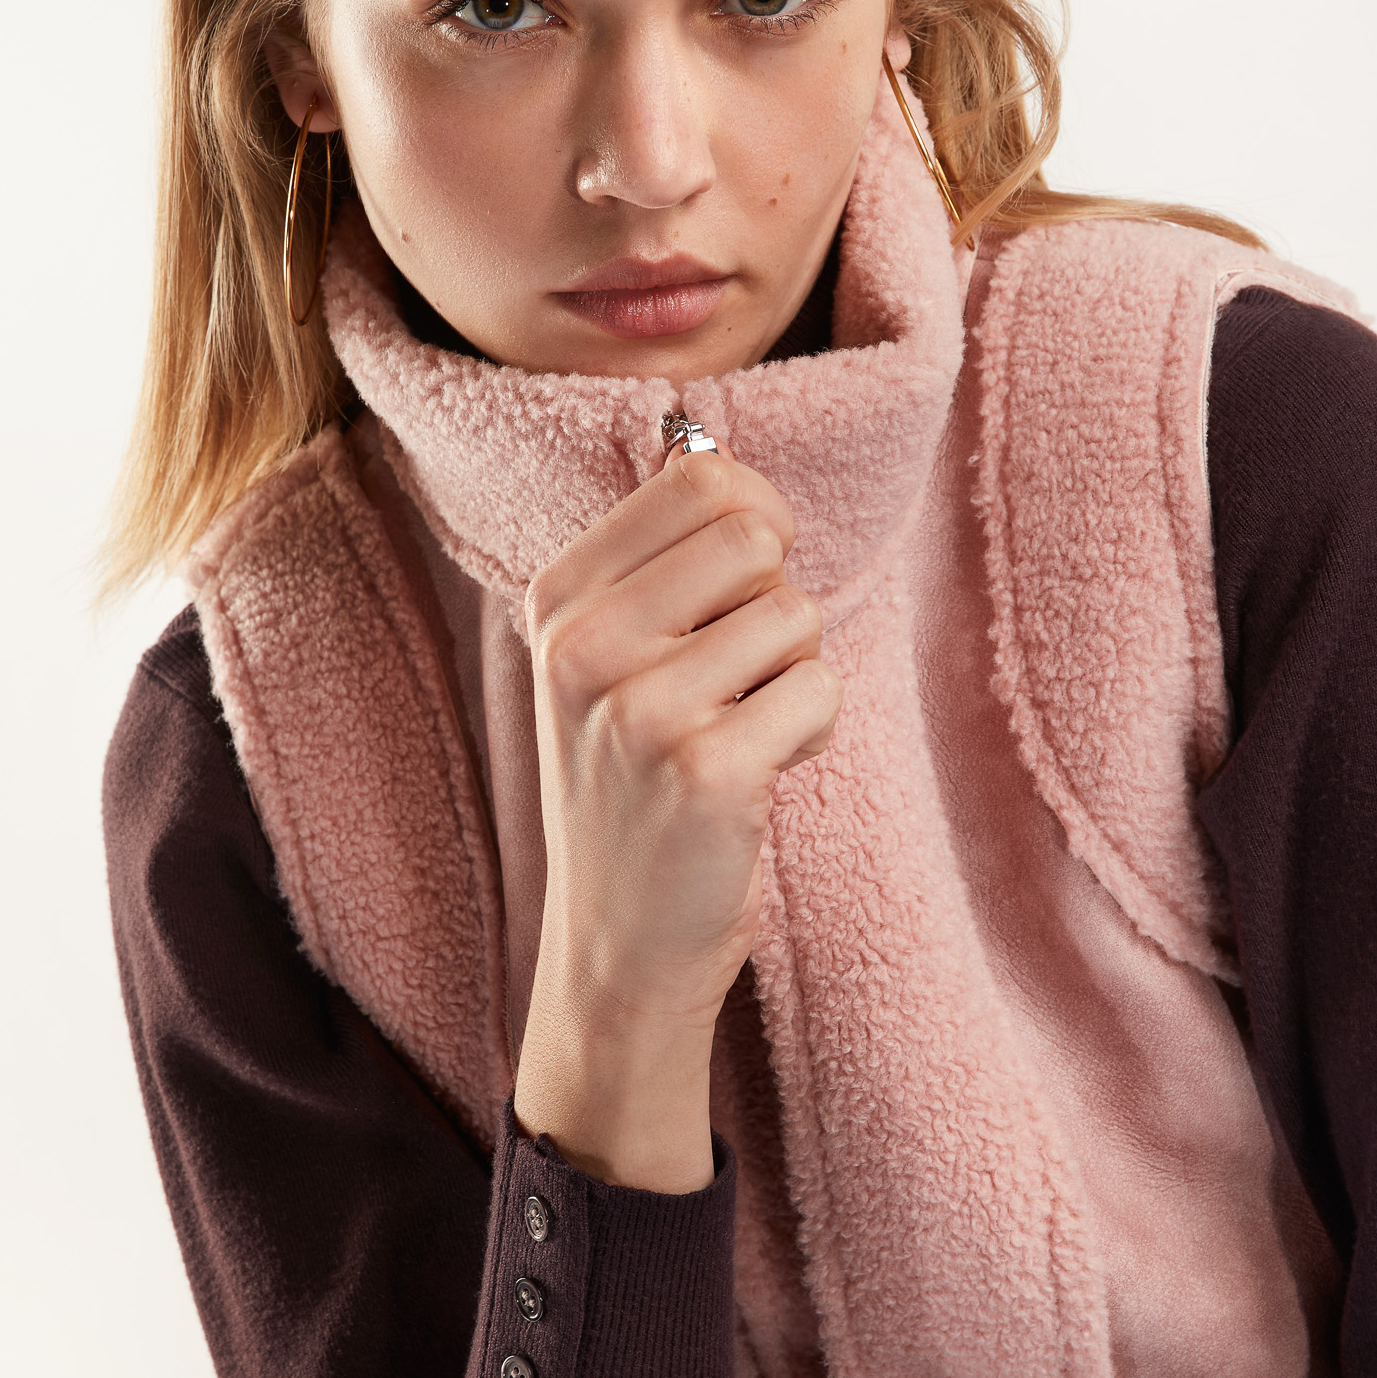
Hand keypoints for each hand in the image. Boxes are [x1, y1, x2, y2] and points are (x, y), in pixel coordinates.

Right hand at [513, 448, 840, 1191]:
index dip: (755, 525)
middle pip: (757, 535)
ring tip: (736, 737)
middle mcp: (583, 643)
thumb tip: (704, 434)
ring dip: (793, 679)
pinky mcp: (704, 770)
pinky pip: (818, 690)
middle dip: (775, 605)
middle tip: (735, 679)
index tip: (737, 590)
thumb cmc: (634, 788)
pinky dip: (810, 733)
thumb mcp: (606, 658)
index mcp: (558, 598)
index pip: (702, 479)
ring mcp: (638, 707)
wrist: (618, 943)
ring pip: (796, 616)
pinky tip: (755, 780)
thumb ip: (653, 555)